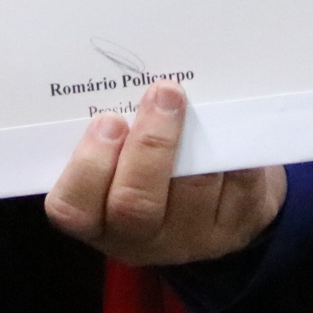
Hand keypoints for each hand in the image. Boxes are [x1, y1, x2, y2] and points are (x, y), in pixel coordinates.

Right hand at [44, 84, 284, 266]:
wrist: (218, 202)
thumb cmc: (150, 166)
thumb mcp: (117, 160)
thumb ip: (111, 133)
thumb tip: (123, 74)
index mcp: (98, 219)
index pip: (73, 208)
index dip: (88, 166)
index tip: (108, 120)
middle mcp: (141, 237)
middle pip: (135, 203)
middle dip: (149, 144)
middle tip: (161, 93)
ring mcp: (192, 237)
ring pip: (194, 188)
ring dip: (195, 137)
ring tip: (191, 98)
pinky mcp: (238, 223)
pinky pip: (238, 181)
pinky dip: (234, 142)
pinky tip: (228, 116)